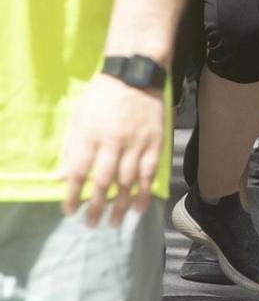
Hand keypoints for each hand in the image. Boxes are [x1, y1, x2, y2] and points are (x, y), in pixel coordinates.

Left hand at [60, 75, 164, 226]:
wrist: (135, 76)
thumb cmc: (101, 97)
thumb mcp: (78, 118)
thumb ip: (70, 148)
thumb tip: (60, 177)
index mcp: (90, 136)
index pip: (78, 172)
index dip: (72, 195)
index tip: (69, 211)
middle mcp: (113, 142)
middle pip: (104, 182)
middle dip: (96, 207)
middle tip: (92, 224)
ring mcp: (136, 143)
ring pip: (128, 181)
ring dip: (120, 205)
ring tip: (113, 223)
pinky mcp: (155, 142)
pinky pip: (150, 172)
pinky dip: (145, 192)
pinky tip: (140, 208)